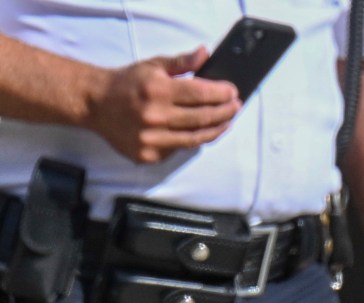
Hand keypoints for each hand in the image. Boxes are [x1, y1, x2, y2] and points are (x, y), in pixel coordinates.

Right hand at [79, 50, 237, 163]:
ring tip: (227, 121)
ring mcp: (151, 139)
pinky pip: (179, 149)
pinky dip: (193, 140)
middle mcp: (155, 116)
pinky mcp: (147, 154)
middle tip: (235, 107)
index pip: (201, 93)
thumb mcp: (153, 65)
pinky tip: (202, 132)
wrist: (94, 104)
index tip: (233, 93)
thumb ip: (181, 62)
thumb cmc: (126, 83)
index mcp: (157, 90)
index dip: (222, 94)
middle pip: (203, 118)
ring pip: (195, 138)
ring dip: (216, 130)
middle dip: (225, 112)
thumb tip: (205, 53)